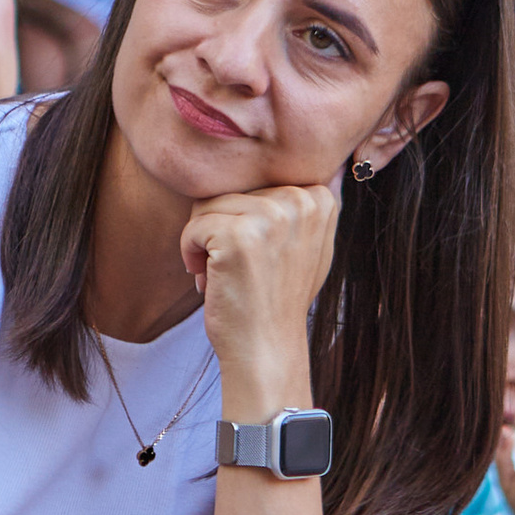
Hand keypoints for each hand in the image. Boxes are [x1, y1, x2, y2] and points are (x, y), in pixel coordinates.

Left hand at [181, 182, 338, 416]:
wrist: (267, 348)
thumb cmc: (277, 298)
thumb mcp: (308, 245)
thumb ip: (305, 205)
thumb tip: (324, 166)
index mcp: (319, 197)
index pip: (254, 180)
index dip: (244, 218)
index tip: (258, 254)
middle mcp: (300, 200)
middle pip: (229, 189)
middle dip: (220, 228)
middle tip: (237, 269)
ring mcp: (270, 216)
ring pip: (207, 205)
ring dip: (204, 242)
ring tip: (223, 274)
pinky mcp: (239, 235)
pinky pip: (193, 227)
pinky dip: (190, 254)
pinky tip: (210, 280)